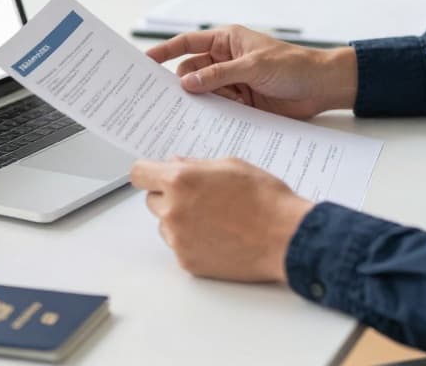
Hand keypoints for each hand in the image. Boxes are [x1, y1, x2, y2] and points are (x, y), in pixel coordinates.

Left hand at [131, 157, 313, 281]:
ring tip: (214, 219)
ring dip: (180, 220)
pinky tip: (219, 236)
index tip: (156, 175)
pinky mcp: (187, 261)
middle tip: (200, 197)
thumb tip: (174, 163)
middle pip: (152, 200)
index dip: (149, 172)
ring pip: (165, 225)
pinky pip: (179, 246)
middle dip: (169, 196)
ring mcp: (178, 239)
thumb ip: (196, 164)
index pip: (140, 173)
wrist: (286, 238)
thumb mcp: (231, 165)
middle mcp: (173, 210)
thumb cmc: (265, 199)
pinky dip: (192, 242)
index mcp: (181, 180)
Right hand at [145, 26, 356, 119]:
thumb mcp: (254, 67)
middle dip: (181, 84)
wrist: (322, 88)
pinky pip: (219, 109)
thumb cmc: (294, 66)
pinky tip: (206, 122)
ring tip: (184, 114)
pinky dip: (213, 115)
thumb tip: (186, 82)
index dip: (165, 51)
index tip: (145, 61)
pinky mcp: (242, 104)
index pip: (188, 43)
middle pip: (191, 72)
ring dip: (198, 102)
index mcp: (227, 41)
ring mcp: (233, 83)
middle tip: (163, 98)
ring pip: (203, 93)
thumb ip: (219, 75)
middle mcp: (226, 61)